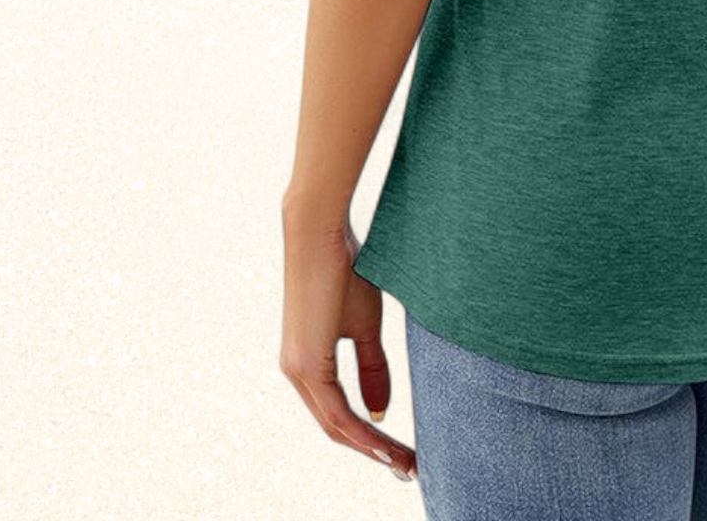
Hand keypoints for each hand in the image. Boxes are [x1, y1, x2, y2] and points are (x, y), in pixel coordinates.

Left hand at [280, 202, 416, 482]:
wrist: (322, 236)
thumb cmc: (346, 270)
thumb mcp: (365, 326)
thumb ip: (371, 367)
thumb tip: (380, 409)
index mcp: (310, 363)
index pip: (340, 413)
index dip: (371, 436)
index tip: (401, 451)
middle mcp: (298, 373)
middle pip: (338, 428)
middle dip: (375, 451)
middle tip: (408, 470)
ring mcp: (298, 370)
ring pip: (336, 426)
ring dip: (372, 449)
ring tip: (405, 465)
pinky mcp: (305, 363)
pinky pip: (335, 411)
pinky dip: (362, 431)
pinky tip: (386, 444)